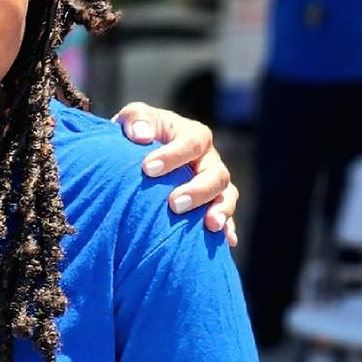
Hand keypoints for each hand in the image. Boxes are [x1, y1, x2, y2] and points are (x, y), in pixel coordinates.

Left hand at [113, 105, 239, 247]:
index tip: (147, 169)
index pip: (191, 142)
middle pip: (216, 174)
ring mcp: (214, 184)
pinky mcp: (212, 205)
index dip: (173, 155)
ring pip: (227, 196)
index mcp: (192, 135)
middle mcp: (209, 160)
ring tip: (209, 225)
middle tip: (174, 204)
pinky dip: (228, 230)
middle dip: (198, 190)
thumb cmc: (136, 135)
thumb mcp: (134, 119)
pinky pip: (227, 219)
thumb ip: (136, 120)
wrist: (139, 158)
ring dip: (220, 210)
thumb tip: (140, 135)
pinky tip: (227, 242)